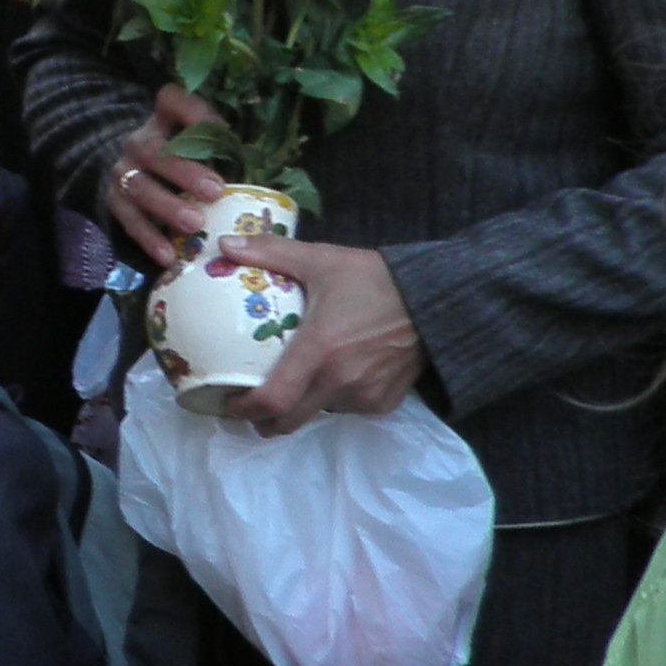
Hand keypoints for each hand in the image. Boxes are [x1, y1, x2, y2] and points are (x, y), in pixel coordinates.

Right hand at [101, 85, 230, 267]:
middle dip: (184, 172)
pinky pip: (129, 221)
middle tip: (215, 191)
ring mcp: (123, 172)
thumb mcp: (196, 144)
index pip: (172, 101)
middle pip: (155, 152)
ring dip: (167, 207)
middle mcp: (138, 142)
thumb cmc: (182, 159)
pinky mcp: (114, 201)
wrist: (131, 173)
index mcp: (163, 119)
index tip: (223, 130)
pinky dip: (149, 239)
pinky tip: (169, 256)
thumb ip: (220, 148)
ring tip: (193, 225)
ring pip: (140, 187)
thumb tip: (267, 168)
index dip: (195, 113)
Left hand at [220, 239, 423, 433]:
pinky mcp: (385, 402)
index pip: (271, 400)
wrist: (440, 297)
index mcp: (319, 351)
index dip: (243, 409)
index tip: (227, 402)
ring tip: (296, 382)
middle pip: (288, 421)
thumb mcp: (323, 260)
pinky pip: (349, 410)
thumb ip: (272, 252)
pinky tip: (335, 376)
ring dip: (302, 406)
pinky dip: (335, 400)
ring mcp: (364, 396)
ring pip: (318, 413)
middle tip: (251, 405)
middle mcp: (340, 381)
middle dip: (264, 420)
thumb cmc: (378, 279)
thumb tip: (224, 244)